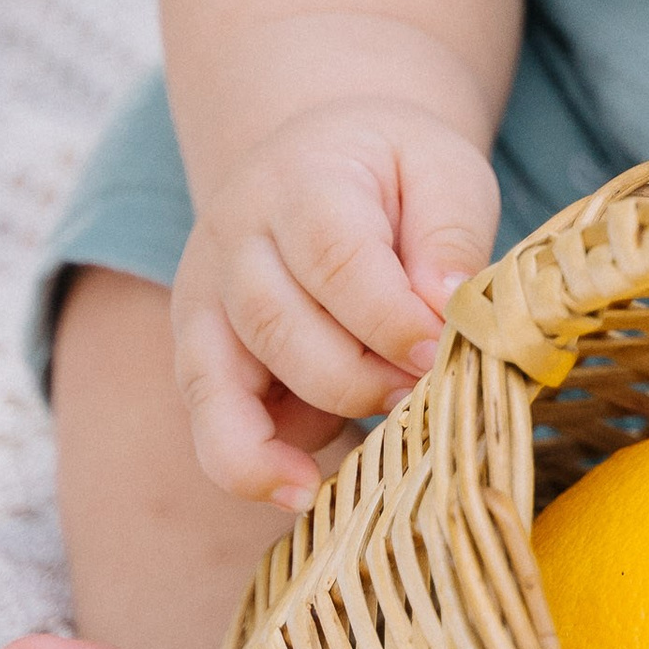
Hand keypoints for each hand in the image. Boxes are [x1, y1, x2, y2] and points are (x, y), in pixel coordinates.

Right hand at [171, 102, 499, 507]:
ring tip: (389, 418)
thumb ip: (451, 235)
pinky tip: (301, 488)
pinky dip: (249, 466)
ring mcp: (202, 298)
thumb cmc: (394, 175)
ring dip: (321, 415)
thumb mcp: (443, 172)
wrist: (321, 160)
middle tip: (425, 385)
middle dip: (364, 375)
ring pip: (231, 381)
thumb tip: (445, 312)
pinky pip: (208, 423)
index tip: (443, 352)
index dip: (393, 320)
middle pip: (281, 326)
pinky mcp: (197, 352)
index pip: (335, 259)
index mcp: (300, 180)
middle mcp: (232, 237)